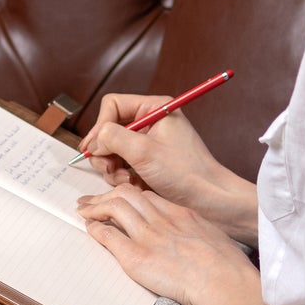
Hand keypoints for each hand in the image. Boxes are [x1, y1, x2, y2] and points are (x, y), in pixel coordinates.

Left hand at [77, 185, 258, 304]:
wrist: (223, 281)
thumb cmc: (227, 268)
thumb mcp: (215, 239)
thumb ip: (199, 236)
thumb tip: (198, 244)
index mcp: (180, 213)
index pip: (147, 196)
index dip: (129, 196)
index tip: (120, 200)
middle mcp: (161, 219)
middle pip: (126, 194)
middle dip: (106, 195)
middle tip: (92, 201)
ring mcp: (147, 235)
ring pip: (114, 207)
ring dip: (95, 207)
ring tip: (84, 211)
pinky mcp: (136, 256)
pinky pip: (109, 235)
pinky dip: (96, 229)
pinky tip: (89, 228)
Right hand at [78, 93, 259, 243]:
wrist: (210, 200)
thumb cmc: (187, 173)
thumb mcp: (143, 151)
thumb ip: (112, 137)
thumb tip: (94, 139)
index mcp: (155, 108)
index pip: (113, 105)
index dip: (100, 125)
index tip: (95, 148)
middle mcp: (151, 122)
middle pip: (110, 129)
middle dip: (107, 152)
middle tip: (110, 169)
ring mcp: (149, 143)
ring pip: (113, 150)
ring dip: (114, 168)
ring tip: (128, 180)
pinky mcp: (148, 162)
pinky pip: (123, 165)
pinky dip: (123, 177)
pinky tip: (136, 186)